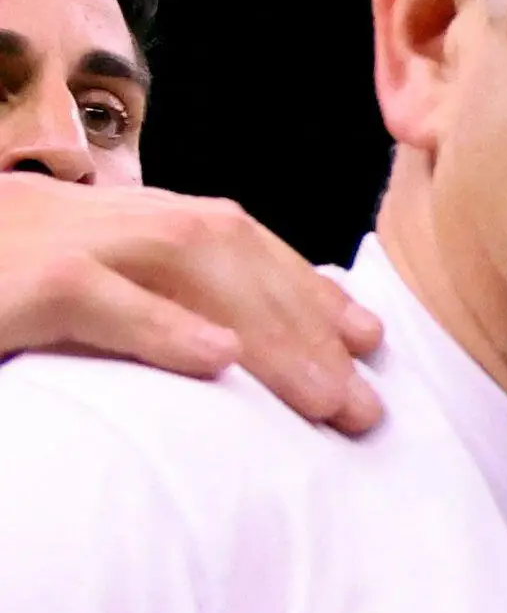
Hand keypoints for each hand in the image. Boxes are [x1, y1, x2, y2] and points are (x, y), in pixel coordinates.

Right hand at [0, 173, 382, 431]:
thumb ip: (112, 318)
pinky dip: (161, 326)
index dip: (293, 278)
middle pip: (214, 239)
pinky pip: (89, 295)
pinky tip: (220, 365)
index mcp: (71, 220)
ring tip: (327, 398)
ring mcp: (27, 238)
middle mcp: (58, 214)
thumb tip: (213, 367)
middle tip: (364, 396)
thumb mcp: (32, 312)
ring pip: (179, 256)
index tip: (362, 335)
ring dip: (268, 327)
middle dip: (302, 313)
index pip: (210, 229)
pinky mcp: (1, 283)